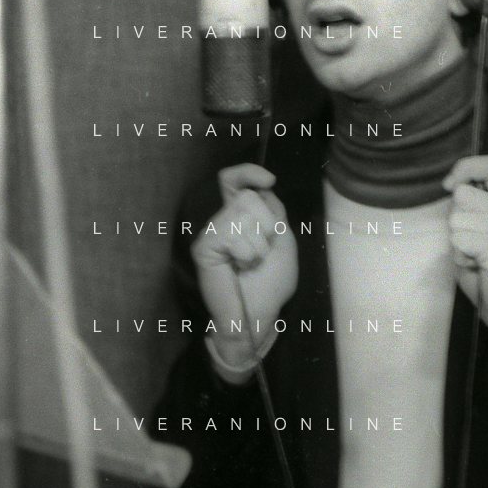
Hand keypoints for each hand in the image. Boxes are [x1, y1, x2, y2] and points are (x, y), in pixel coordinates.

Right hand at [191, 163, 297, 367]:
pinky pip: (231, 233)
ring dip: (259, 244)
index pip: (233, 181)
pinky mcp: (204, 246)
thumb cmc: (270, 283)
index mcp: (241, 217)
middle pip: (247, 197)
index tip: (268, 179)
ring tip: (251, 263)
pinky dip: (247, 253)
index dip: (247, 172)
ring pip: (242, 213)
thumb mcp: (283, 241)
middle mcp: (222, 220)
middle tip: (262, 253)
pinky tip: (240, 267)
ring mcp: (211, 232)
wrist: (259, 315)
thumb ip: (274, 212)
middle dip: (267, 225)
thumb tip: (263, 187)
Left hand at [444, 155, 487, 340]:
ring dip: (457, 242)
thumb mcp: (482, 233)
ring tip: (475, 257)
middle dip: (456, 220)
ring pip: (457, 219)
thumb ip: (472, 210)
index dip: (466, 168)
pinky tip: (476, 266)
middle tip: (472, 244)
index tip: (451, 186)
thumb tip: (453, 190)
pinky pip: (460, 239)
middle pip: (464, 194)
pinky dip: (461, 256)